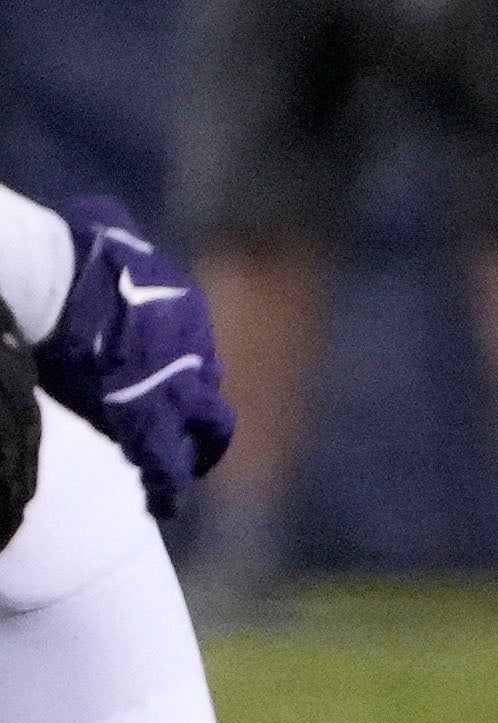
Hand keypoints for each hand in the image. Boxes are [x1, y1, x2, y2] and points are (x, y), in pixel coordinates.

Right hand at [33, 193, 231, 519]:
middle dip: (194, 423)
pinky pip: (163, 462)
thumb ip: (113, 235)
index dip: (180, 380)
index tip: (168, 397)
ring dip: (183, 458)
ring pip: (194, 435)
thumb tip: (97, 220)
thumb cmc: (79, 254)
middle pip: (203, 396)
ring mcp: (174, 387)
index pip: (194, 357)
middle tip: (182, 446)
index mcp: (186, 312)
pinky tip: (159, 503)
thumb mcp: (109, 234)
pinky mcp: (146, 417)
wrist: (68, 281)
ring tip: (172, 483)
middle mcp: (194, 351)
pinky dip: (162, 485)